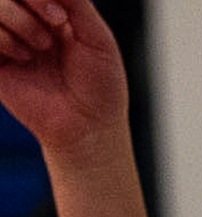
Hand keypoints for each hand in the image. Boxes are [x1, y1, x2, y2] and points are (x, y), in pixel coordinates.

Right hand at [0, 0, 126, 164]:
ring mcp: (8, 40)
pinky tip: (23, 56)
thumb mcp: (97, 36)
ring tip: (42, 46)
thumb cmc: (100, 86)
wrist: (88, 127)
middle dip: (29, 0)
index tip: (62, 17)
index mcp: (51, 11)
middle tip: (56, 23)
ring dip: (18, 19)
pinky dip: (2, 38)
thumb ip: (75, 2)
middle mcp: (27, 21)